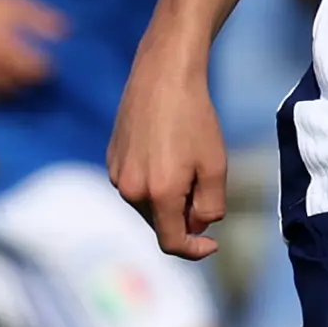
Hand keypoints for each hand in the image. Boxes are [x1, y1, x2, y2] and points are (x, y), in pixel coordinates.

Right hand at [0, 0, 65, 94]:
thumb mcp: (14, 3)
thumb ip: (39, 18)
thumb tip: (66, 31)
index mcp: (1, 45)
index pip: (31, 68)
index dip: (44, 70)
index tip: (50, 67)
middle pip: (16, 84)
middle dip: (28, 81)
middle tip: (33, 76)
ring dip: (9, 90)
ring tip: (16, 82)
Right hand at [107, 36, 226, 258]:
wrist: (163, 76)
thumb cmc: (195, 118)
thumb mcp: (215, 166)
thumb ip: (210, 207)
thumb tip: (197, 226)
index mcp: (158, 194)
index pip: (172, 243)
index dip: (194, 251)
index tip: (212, 245)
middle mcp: (130, 189)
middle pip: (160, 223)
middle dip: (184, 216)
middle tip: (204, 183)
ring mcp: (117, 174)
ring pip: (148, 205)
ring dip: (169, 198)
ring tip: (185, 160)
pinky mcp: (111, 159)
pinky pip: (136, 184)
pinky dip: (154, 182)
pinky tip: (168, 151)